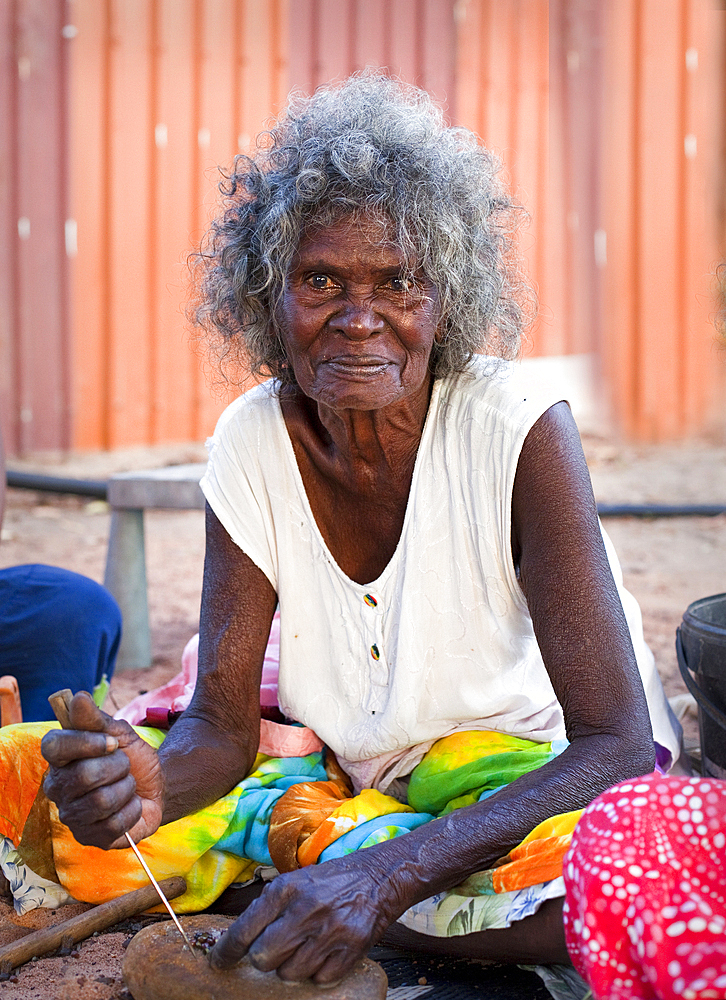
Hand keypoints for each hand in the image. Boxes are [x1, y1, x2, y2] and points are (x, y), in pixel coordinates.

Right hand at [41, 691, 162, 848]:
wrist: (156, 786)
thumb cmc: (132, 758)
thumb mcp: (119, 733)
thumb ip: (96, 719)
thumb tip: (78, 698)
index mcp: (60, 758)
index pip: (54, 746)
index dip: (85, 742)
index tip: (111, 742)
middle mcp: (58, 787)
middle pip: (84, 775)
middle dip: (117, 767)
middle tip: (125, 767)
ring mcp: (71, 815)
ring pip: (100, 801)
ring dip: (126, 789)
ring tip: (128, 786)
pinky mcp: (89, 837)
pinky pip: (113, 824)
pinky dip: (132, 811)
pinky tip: (131, 806)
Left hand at [210, 853, 396, 983]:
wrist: (377, 878)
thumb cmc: (330, 881)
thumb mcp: (295, 880)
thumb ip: (269, 906)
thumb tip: (239, 938)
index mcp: (287, 889)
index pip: (245, 929)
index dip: (227, 952)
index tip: (219, 963)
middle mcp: (306, 909)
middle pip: (264, 958)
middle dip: (264, 958)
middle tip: (275, 949)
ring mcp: (329, 932)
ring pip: (290, 973)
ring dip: (292, 966)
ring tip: (305, 946)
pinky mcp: (350, 950)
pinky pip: (318, 980)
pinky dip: (318, 972)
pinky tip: (324, 952)